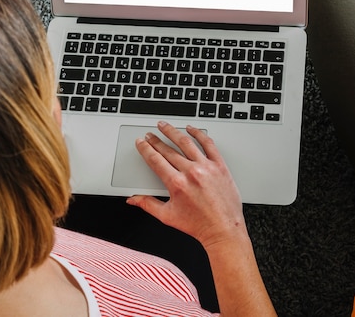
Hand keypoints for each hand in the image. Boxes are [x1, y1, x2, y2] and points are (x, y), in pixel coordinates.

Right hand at [127, 122, 244, 248]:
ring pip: (186, 143)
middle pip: (168, 150)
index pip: (155, 160)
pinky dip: (198, 134)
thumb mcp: (167, 216)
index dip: (146, 149)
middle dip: (156, 140)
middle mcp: (191, 173)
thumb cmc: (198, 224)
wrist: (223, 228)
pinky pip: (208, 144)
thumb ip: (147, 204)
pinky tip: (191, 129)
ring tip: (165, 126)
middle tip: (150, 134)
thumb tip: (132, 199)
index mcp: (176, 184)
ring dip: (173, 132)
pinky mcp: (219, 165)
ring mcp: (206, 167)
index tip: (141, 142)